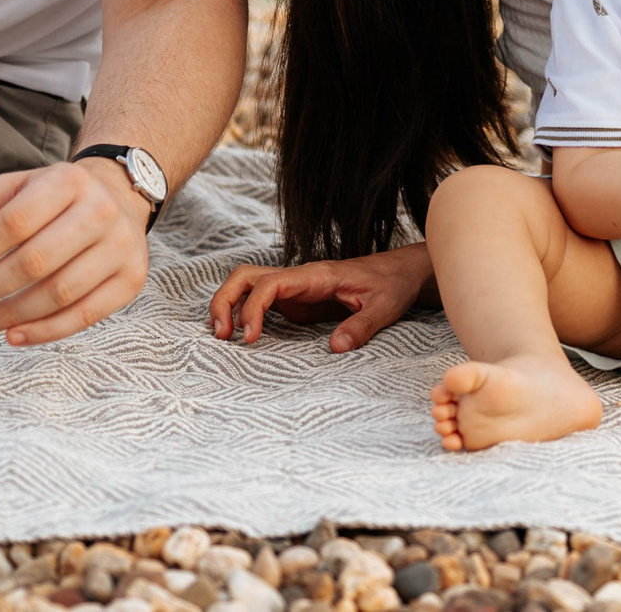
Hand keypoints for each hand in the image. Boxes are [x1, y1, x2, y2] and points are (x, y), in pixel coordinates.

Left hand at [0, 158, 151, 346]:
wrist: (116, 199)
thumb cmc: (51, 199)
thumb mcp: (14, 187)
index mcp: (68, 180)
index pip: (14, 223)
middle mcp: (101, 210)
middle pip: (35, 262)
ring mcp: (122, 246)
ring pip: (59, 293)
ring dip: (11, 316)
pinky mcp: (132, 279)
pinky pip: (85, 315)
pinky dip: (46, 332)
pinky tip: (14, 335)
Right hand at [208, 244, 435, 352]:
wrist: (399, 272)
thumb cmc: (391, 284)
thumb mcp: (384, 307)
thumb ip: (360, 326)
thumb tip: (336, 348)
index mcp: (316, 276)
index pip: (271, 282)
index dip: (253, 307)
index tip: (249, 337)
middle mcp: (299, 278)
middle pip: (246, 276)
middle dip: (225, 301)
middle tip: (221, 336)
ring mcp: (295, 288)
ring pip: (249, 285)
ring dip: (229, 305)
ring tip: (224, 337)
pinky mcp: (297, 300)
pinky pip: (261, 301)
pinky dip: (244, 314)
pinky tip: (243, 336)